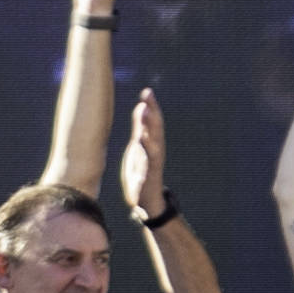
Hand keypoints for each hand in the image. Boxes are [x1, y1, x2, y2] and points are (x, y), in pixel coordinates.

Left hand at [115, 92, 172, 226]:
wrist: (146, 201)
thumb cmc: (141, 173)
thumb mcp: (138, 147)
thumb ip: (140, 128)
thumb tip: (142, 107)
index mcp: (151, 144)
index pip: (153, 122)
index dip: (152, 107)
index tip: (147, 91)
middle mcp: (155, 151)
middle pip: (156, 128)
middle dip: (152, 111)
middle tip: (148, 95)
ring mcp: (153, 163)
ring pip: (154, 141)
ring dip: (150, 126)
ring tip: (145, 111)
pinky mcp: (148, 176)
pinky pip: (149, 161)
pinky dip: (146, 150)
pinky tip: (141, 139)